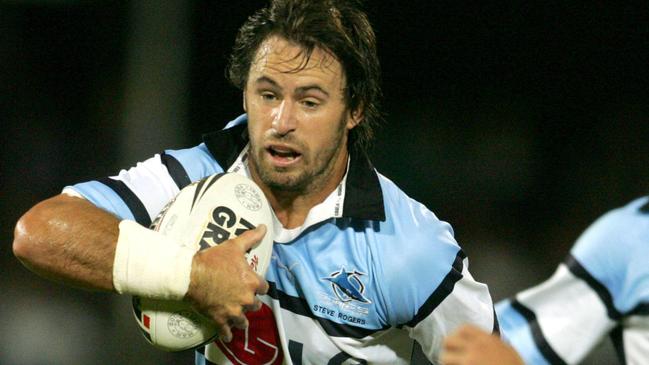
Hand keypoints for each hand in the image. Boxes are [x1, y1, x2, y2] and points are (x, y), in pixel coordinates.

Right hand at [184, 225, 269, 341]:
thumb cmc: (213, 259)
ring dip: (241, 319)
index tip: (254, 286)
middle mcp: (246, 299)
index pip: (264, 288)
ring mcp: (233, 311)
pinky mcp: (220, 319)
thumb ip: (251, 237)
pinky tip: (229, 337)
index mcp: (252, 282)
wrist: (191, 274)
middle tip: (243, 299)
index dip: (259, 286)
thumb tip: (264, 227)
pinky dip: (228, 334)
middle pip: (255, 305)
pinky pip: (227, 331)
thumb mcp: (234, 246)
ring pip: (243, 321)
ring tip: (239, 319)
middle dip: (250, 302)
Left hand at [441, 325, 523, 364]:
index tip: (457, 343)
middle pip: (448, 341)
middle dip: (448, 349)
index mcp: (486, 339)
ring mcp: (469, 361)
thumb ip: (490, 342)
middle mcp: (475, 347)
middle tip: (451, 357)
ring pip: (445, 358)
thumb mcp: (506, 348)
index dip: (457, 335)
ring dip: (447, 362)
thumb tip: (478, 340)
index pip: (463, 328)